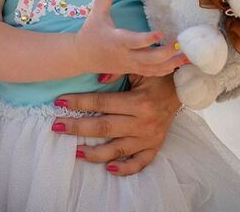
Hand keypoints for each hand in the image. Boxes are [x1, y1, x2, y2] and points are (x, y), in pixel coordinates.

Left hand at [53, 74, 179, 175]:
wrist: (182, 89)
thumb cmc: (156, 76)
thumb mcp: (139, 69)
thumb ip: (117, 71)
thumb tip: (96, 77)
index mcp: (139, 102)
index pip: (103, 103)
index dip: (80, 102)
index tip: (60, 102)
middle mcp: (143, 123)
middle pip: (104, 127)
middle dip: (78, 127)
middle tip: (57, 126)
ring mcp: (149, 138)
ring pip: (118, 149)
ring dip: (95, 153)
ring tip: (75, 152)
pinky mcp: (154, 147)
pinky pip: (139, 163)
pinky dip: (125, 169)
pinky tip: (108, 169)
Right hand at [72, 0, 188, 77]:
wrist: (81, 56)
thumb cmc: (90, 33)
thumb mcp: (96, 14)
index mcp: (117, 40)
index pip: (134, 41)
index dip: (148, 39)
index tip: (161, 33)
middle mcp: (126, 54)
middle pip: (149, 58)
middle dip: (167, 53)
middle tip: (182, 44)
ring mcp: (131, 65)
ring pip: (154, 68)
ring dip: (172, 64)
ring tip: (189, 58)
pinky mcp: (133, 70)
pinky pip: (152, 73)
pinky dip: (166, 70)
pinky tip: (178, 64)